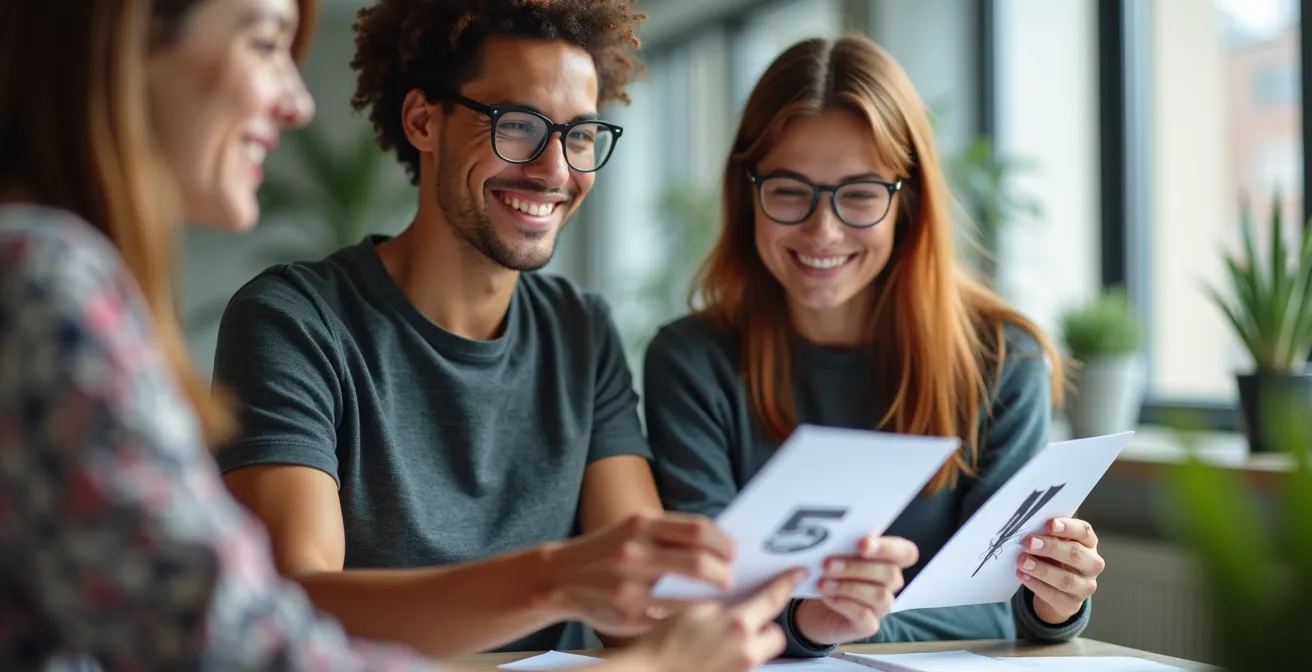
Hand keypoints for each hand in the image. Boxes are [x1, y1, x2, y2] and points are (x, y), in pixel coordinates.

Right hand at [540, 511, 734, 636]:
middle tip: (731, 579)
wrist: (560, 576)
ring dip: (711, 599)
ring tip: (720, 598)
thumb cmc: (609, 550)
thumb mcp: (634, 529)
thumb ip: (670, 533)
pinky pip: (670, 617)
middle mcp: (635, 553)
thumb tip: (718, 543)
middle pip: (698, 563)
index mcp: (641, 524)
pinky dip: (689, 616)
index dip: (723, 542)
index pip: (698, 530)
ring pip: (688, 596)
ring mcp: (630, 586)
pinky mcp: (628, 615)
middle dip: (723, 573)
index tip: (735, 552)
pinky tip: (696, 614)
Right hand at [625, 567, 806, 671]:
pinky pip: (743, 664)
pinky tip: (714, 649)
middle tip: (745, 616)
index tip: (798, 573)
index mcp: (738, 626)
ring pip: (761, 652)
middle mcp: (745, 652)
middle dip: (765, 625)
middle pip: (775, 635)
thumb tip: (737, 601)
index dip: (786, 584)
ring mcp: (739, 670)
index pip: (773, 599)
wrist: (649, 671)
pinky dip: (736, 655)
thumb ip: (724, 604)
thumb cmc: (665, 641)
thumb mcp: (694, 609)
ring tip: (725, 635)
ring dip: (751, 642)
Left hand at [793, 535, 918, 644]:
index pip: (907, 552)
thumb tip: (826, 541)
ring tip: (823, 583)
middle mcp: (890, 583)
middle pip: (890, 574)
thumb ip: (839, 544)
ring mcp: (881, 606)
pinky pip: (864, 616)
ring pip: (880, 596)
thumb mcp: (833, 553)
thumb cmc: (829, 572)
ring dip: (848, 587)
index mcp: (888, 558)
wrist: (813, 606)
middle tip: (828, 564)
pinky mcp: (868, 625)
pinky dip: (844, 605)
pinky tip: (827, 597)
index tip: (862, 544)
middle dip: (858, 567)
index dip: (888, 548)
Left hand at [1016, 517, 1103, 623]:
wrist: (1057, 589)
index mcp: (1089, 543)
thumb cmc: (1054, 556)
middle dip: (1051, 548)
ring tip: (1022, 561)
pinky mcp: (1072, 604)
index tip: (1049, 524)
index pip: (1084, 532)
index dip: (1068, 527)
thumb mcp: (1054, 542)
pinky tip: (1022, 575)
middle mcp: (1092, 564)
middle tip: (1029, 543)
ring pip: (1066, 579)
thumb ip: (1047, 532)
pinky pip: (1054, 595)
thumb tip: (1030, 521)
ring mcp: (1085, 586)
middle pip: (1076, 554)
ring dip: (1042, 569)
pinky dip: (1036, 585)